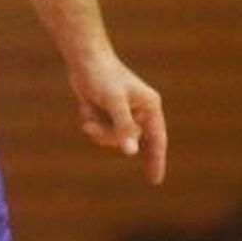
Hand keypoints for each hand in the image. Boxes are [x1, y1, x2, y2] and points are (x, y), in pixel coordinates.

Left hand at [69, 56, 166, 184]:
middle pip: (129, 141)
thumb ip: (123, 127)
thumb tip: (131, 152)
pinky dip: (92, 122)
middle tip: (91, 127)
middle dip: (108, 137)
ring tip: (87, 118)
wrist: (84, 58)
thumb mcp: (114, 102)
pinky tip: (86, 106)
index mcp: (150, 106)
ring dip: (98, 131)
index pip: (157, 139)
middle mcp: (140, 111)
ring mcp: (124, 112)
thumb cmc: (102, 76)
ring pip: (113, 138)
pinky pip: (102, 130)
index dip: (156, 161)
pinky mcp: (109, 112)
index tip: (154, 181)